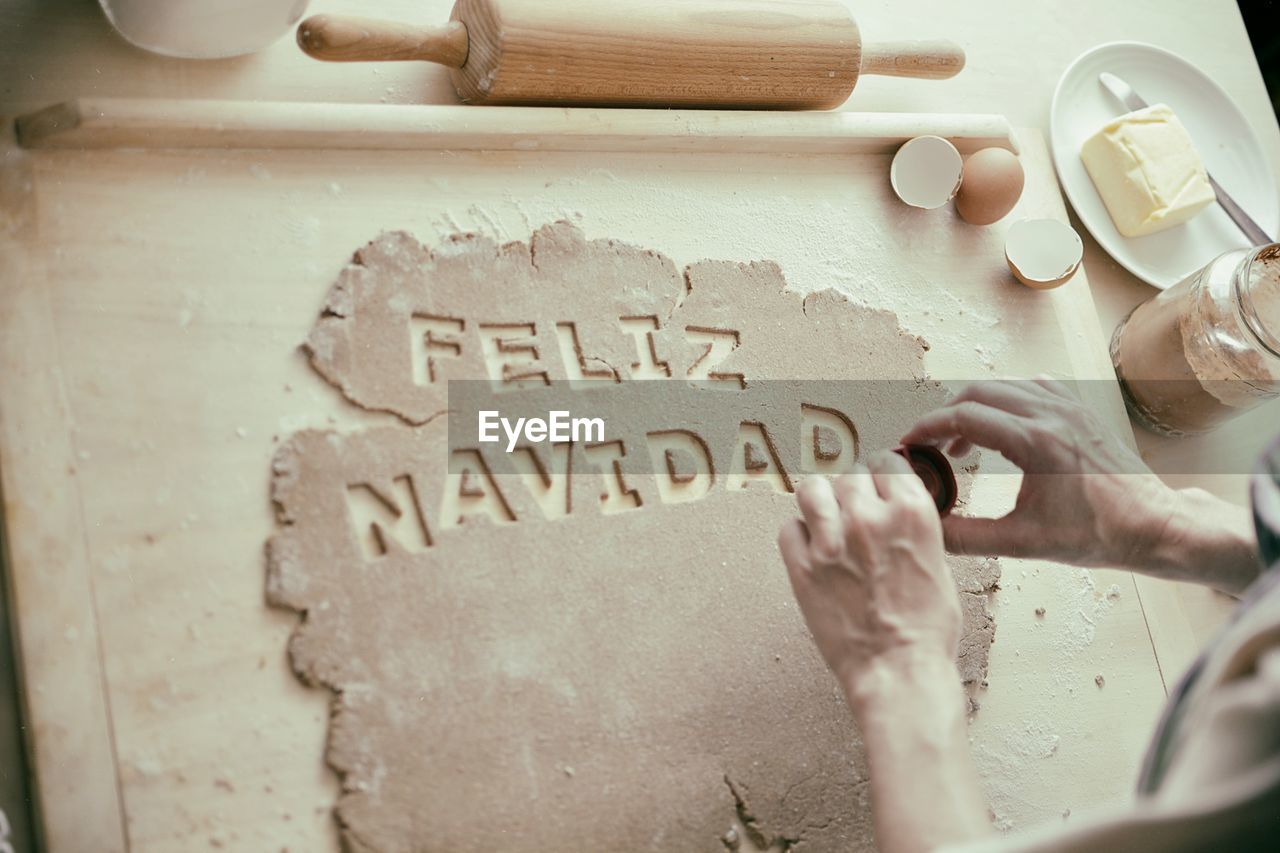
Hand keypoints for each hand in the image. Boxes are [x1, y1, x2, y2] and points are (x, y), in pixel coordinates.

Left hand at [777, 452, 961, 694]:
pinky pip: (788, 529)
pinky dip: (798, 536)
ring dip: (820, 503)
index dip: (882, 475)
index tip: (877, 483)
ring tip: (826, 520)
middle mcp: (869, 517)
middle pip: (849, 475)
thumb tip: (896, 509)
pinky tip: (811, 551)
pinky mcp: (802, 566)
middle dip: (852, 491)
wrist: (899, 671)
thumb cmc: (926, 630)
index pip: (887, 463)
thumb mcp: (939, 564)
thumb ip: (914, 527)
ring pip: (812, 490)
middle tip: (854, 512)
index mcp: (911, 512)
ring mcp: (831, 540)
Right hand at [900, 378, 1258, 592]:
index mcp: (1037, 441)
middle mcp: (1052, 414)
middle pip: (977, 393)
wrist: (1154, 525)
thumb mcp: (1024, 543)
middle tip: (930, 447)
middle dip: (945, 417)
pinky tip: (1001, 428)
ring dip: (973, 408)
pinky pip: (1031, 387)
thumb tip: (929, 528)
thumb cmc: (1099, 535)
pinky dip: (1005, 401)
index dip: (927, 428)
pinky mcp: (1080, 410)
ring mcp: (1069, 407)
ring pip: (1002, 387)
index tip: (910, 444)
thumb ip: (968, 536)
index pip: (964, 417)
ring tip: (961, 445)